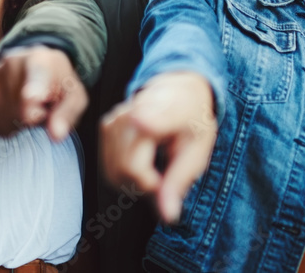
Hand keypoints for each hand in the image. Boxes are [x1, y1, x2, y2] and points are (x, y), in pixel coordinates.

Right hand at [0, 46, 86, 140]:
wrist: (36, 64)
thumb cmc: (57, 84)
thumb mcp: (74, 96)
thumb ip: (67, 114)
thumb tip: (56, 135)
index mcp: (41, 61)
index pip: (36, 77)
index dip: (33, 91)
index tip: (33, 98)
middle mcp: (12, 62)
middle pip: (19, 110)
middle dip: (32, 120)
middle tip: (41, 109)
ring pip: (2, 119)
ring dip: (17, 125)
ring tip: (26, 109)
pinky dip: (2, 128)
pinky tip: (12, 116)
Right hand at [100, 71, 216, 222]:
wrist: (179, 89)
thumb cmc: (192, 118)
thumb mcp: (198, 149)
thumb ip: (179, 181)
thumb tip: (167, 215)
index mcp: (150, 117)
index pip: (134, 169)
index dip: (151, 185)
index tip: (168, 182)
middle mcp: (125, 116)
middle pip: (122, 171)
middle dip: (143, 185)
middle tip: (165, 176)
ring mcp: (112, 120)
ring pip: (113, 171)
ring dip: (134, 179)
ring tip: (156, 166)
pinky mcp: (105, 126)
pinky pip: (109, 165)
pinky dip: (126, 171)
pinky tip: (143, 160)